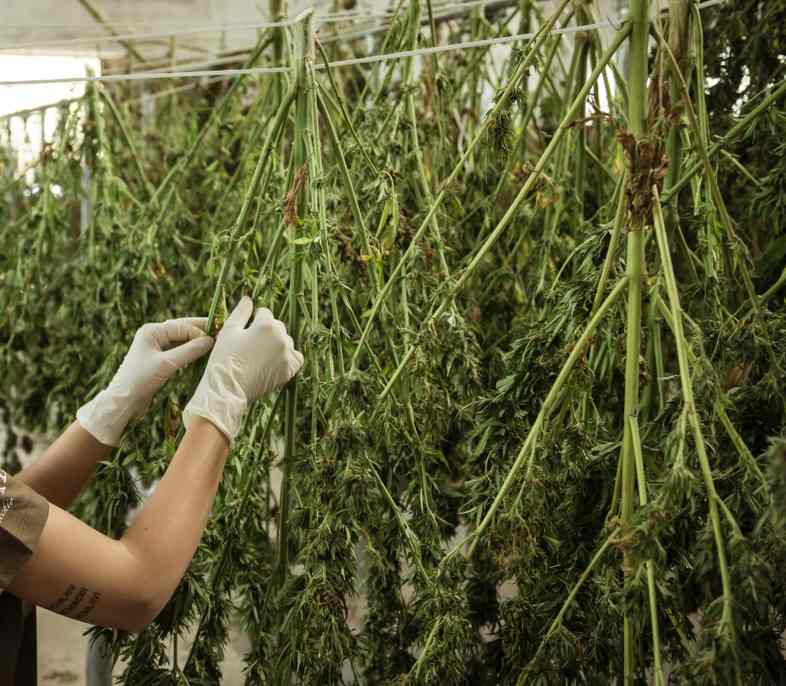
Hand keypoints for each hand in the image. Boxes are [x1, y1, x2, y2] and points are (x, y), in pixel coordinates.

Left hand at [77, 318, 213, 445]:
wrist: (123, 401)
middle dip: (201, 332)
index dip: (200, 331)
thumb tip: (210, 341)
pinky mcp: (159, 359)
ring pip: (182, 340)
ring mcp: (156, 347)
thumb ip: (189, 351)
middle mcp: (154, 335)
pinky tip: (202, 354)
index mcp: (152, 331)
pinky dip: (191, 352)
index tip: (218, 338)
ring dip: (196, 342)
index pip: (182, 326)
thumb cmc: (140, 380)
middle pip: (183, 329)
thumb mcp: (166, 364)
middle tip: (222, 334)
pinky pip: (179, 350)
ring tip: (215, 344)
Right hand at [183, 296, 303, 441]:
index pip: (264, 313)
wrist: (227, 390)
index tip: (243, 333)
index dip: (251, 321)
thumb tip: (249, 299)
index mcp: (267, 325)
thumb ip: (241, 312)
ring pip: (285, 341)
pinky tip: (275, 361)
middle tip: (249, 346)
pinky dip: (288, 358)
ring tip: (258, 356)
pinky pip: (295, 358)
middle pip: (276, 326)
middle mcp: (282, 338)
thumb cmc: (225, 358)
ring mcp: (288, 355)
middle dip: (265, 332)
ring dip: (276, 344)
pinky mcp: (289, 371)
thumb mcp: (229, 331)